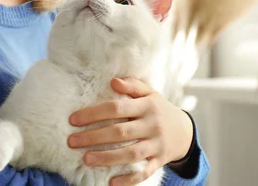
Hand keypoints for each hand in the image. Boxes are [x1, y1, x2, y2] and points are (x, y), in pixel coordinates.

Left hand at [67, 77, 193, 185]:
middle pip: (120, 132)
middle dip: (94, 137)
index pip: (117, 108)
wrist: (185, 131)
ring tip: (85, 159)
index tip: (73, 119)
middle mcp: (152, 125)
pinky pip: (144, 172)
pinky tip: (111, 182)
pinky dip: (129, 180)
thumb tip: (113, 81)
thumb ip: (132, 85)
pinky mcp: (159, 161)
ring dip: (107, 158)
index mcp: (147, 106)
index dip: (94, 113)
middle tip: (72, 141)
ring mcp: (156, 145)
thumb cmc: (159, 109)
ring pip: (130, 154)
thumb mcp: (150, 93)